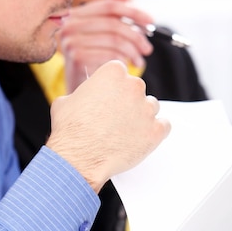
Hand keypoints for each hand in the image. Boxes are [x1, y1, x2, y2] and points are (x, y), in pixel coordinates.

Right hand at [46, 60, 169, 191]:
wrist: (79, 158)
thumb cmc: (70, 130)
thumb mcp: (67, 101)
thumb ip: (84, 93)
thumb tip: (85, 97)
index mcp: (113, 73)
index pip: (121, 72)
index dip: (114, 87)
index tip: (109, 97)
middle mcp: (134, 87)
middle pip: (137, 89)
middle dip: (128, 101)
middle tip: (116, 118)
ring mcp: (147, 109)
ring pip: (152, 107)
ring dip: (142, 116)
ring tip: (126, 131)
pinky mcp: (156, 131)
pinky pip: (164, 126)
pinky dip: (156, 131)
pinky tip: (142, 137)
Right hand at [60, 0, 153, 90]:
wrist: (78, 92)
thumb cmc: (91, 63)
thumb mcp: (101, 35)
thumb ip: (111, 14)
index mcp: (76, 15)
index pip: (109, 6)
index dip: (133, 11)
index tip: (151, 22)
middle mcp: (69, 25)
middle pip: (114, 24)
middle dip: (136, 36)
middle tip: (147, 49)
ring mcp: (70, 41)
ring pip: (115, 40)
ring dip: (133, 52)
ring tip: (139, 62)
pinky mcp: (76, 57)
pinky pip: (110, 55)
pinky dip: (123, 62)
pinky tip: (126, 70)